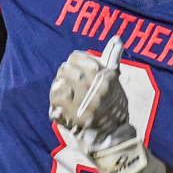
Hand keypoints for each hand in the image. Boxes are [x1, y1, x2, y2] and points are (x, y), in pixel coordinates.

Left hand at [49, 36, 164, 172]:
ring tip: (63, 97)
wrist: (112, 134)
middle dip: (63, 77)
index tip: (75, 73)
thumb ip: (112, 59)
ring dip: (57, 90)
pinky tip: (60, 108)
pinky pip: (55, 102)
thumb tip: (117, 37)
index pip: (74, 58)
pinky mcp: (76, 116)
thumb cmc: (113, 104)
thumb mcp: (115, 80)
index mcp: (106, 75)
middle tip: (67, 86)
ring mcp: (87, 102)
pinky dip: (54, 104)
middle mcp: (97, 86)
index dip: (72, 65)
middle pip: (64, 70)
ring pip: (58, 84)